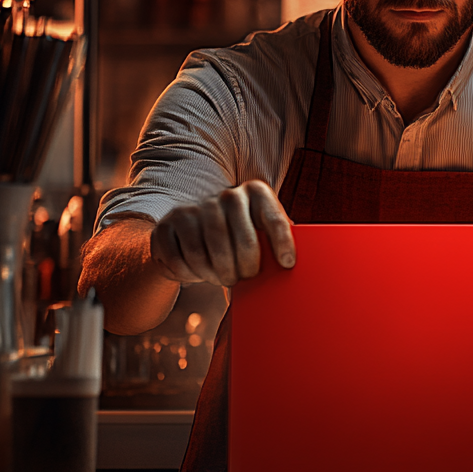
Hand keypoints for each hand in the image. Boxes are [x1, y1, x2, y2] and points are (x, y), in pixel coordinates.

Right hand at [149, 180, 295, 287]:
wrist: (195, 231)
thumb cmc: (243, 237)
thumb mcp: (265, 232)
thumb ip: (282, 240)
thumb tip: (305, 265)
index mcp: (256, 193)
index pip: (273, 218)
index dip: (282, 242)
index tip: (288, 264)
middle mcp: (227, 195)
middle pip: (242, 239)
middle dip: (247, 267)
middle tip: (246, 278)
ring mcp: (194, 208)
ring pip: (208, 252)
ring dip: (217, 273)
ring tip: (225, 278)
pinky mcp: (167, 225)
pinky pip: (179, 259)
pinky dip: (191, 274)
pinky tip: (200, 273)